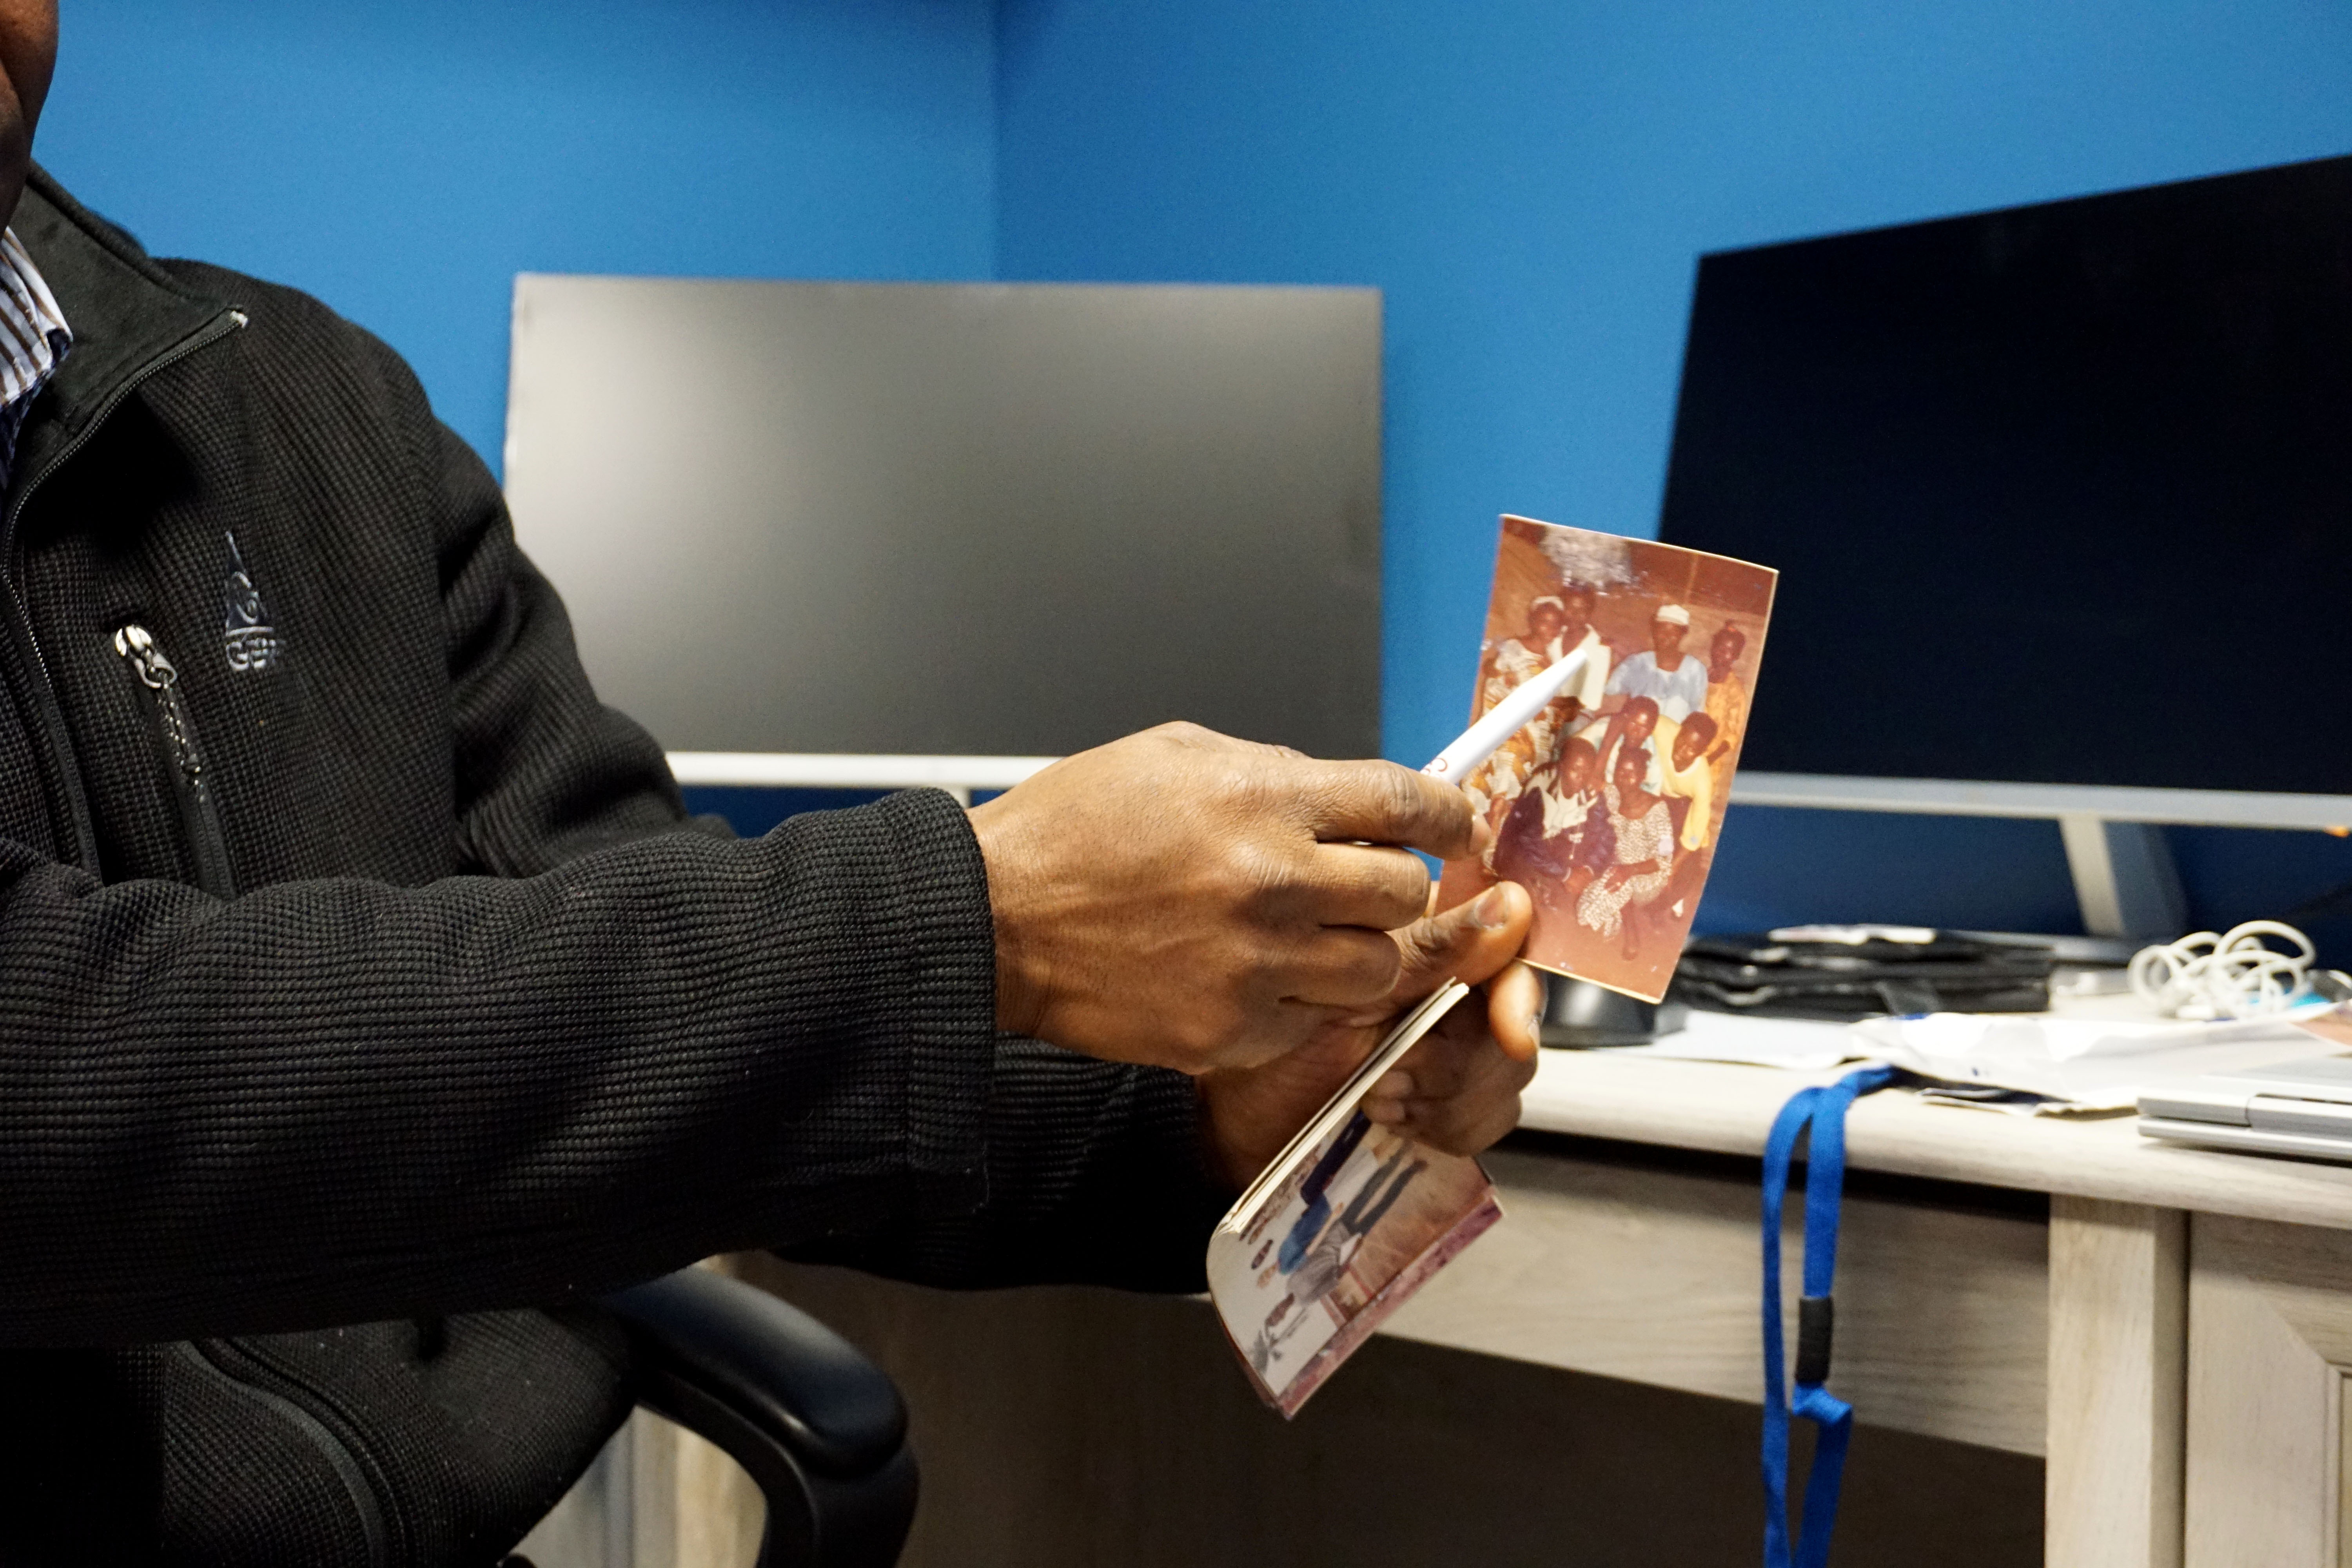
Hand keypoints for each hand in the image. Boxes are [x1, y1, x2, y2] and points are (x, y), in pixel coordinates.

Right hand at [968, 723, 1483, 1073]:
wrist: (996, 917)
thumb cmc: (1077, 828)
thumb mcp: (1178, 756)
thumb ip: (1275, 773)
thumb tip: (1347, 799)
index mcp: (1265, 799)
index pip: (1408, 802)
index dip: (1450, 813)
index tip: (1456, 824)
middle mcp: (1274, 882)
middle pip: (1406, 893)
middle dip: (1393, 884)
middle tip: (1358, 882)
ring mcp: (1257, 965)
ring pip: (1378, 969)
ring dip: (1358, 949)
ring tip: (1309, 933)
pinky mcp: (1233, 1030)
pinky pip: (1316, 1021)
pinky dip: (1301, 999)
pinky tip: (1255, 973)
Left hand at [1194, 883, 1543, 1187]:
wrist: (1235, 1119)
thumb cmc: (1269, 1037)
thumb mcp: (1339, 990)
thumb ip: (1427, 950)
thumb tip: (1511, 904)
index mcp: (1430, 940)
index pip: (1513, 951)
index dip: (1519, 993)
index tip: (1509, 1033)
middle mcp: (1453, 987)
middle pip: (1518, 1020)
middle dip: (1456, 1061)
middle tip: (1389, 1073)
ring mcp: (1459, 1047)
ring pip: (1509, 1074)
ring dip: (1442, 1098)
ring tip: (1376, 1095)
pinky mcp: (1454, 1102)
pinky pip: (1495, 1118)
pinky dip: (1446, 1127)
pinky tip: (1393, 1118)